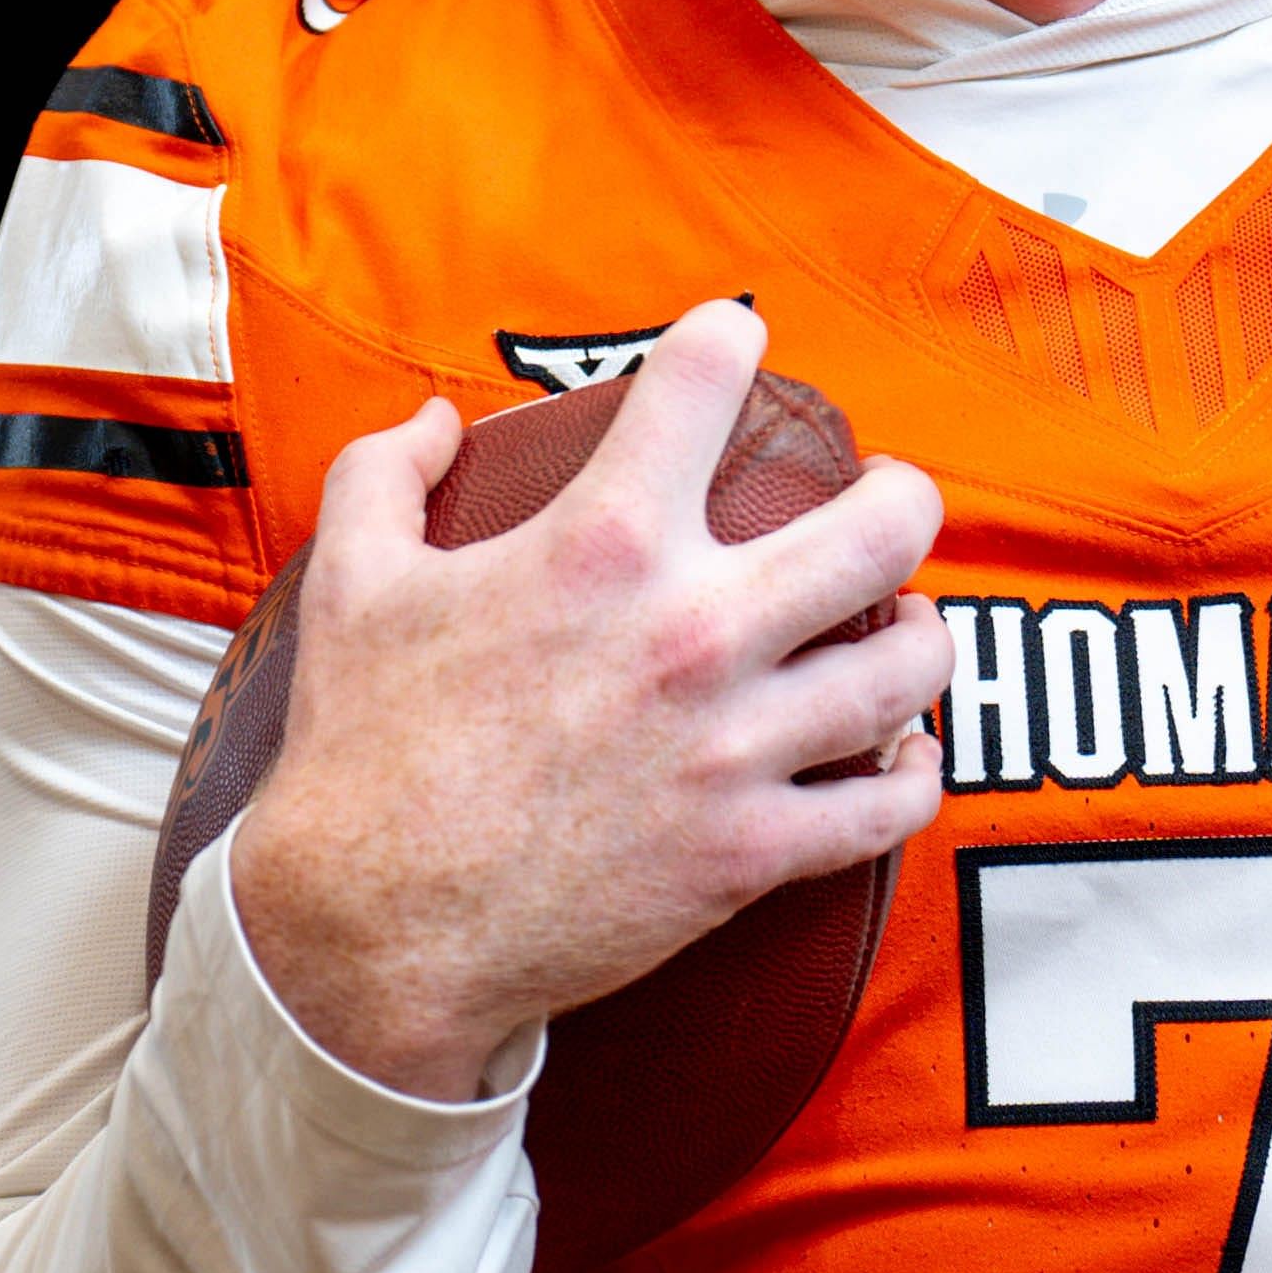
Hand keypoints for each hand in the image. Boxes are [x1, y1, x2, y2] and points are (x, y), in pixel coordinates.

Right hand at [225, 302, 950, 1099]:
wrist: (371, 932)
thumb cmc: (364, 756)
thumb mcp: (350, 583)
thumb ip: (388, 473)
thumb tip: (440, 418)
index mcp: (600, 545)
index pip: (709, 377)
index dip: (730, 340)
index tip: (737, 347)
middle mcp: (690, 632)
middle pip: (882, 528)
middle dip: (902, 496)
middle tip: (885, 501)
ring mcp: (733, 747)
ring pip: (909, 669)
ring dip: (921, 638)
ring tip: (902, 627)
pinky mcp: (751, 851)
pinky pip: (887, 807)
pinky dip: (910, 776)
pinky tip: (899, 755)